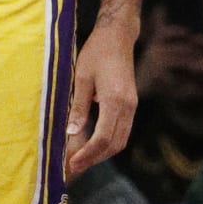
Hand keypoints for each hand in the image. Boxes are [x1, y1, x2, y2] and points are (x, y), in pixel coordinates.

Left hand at [66, 19, 138, 176]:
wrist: (117, 36)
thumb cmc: (96, 52)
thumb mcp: (81, 77)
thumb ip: (78, 106)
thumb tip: (71, 133)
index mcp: (115, 100)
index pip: (103, 137)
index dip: (88, 154)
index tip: (72, 163)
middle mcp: (128, 106)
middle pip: (114, 144)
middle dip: (94, 159)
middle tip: (73, 167)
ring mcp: (132, 106)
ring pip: (120, 140)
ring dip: (101, 153)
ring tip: (80, 159)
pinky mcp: (130, 105)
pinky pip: (121, 131)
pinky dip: (107, 143)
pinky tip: (91, 145)